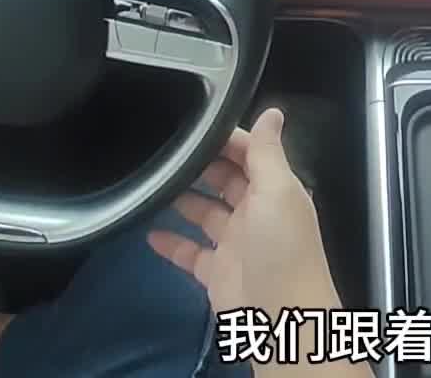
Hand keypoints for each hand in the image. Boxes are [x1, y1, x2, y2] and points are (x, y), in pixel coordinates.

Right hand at [151, 108, 340, 318]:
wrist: (282, 318)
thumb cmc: (282, 248)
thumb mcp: (278, 191)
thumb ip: (268, 152)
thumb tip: (273, 111)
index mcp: (276, 189)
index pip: (250, 153)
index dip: (225, 138)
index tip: (192, 122)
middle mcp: (256, 212)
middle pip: (226, 179)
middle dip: (201, 165)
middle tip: (164, 149)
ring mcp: (235, 243)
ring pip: (206, 213)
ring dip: (183, 199)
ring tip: (151, 181)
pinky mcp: (216, 272)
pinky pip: (190, 252)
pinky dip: (171, 242)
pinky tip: (148, 231)